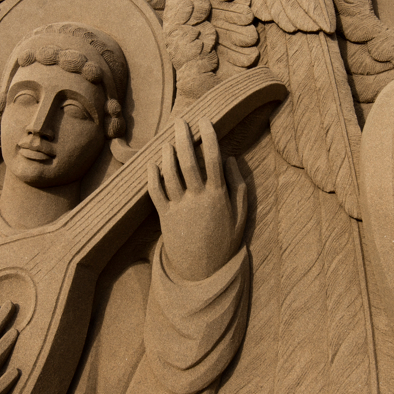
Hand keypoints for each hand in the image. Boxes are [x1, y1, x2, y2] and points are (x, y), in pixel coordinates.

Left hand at [148, 119, 247, 281]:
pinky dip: (152, 175)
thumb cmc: (225, 241)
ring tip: (168, 141)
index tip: (205, 121)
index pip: (213, 159)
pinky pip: (155, 191)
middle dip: (184, 137)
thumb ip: (238, 185)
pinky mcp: (164, 217)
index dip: (209, 136)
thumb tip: (230, 158)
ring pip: (169, 173)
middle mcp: (197, 199)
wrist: (204, 272)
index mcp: (218, 197)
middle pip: (188, 161)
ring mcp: (179, 208)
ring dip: (167, 153)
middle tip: (180, 122)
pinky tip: (152, 163)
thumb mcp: (241, 215)